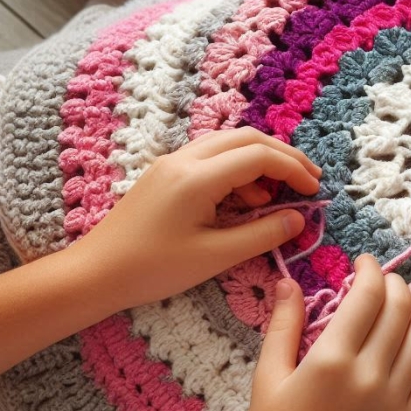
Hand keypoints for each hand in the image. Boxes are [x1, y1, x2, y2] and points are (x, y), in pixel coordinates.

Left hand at [80, 128, 321, 308]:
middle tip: (309, 179)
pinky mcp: (166, 173)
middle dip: (283, 156)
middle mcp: (185, 159)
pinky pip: (212, 157)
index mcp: (197, 177)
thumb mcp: (215, 257)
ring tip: (278, 196)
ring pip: (229, 143)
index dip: (293, 169)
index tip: (315, 189)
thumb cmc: (153, 269)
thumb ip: (262, 234)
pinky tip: (245, 201)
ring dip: (261, 160)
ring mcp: (173, 163)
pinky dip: (238, 170)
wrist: (95, 273)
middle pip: (247, 138)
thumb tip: (298, 219)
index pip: (259, 156)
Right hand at [241, 256, 410, 410]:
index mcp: (331, 360)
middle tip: (386, 277)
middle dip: (394, 285)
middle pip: (398, 311)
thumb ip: (282, 325)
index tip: (363, 262)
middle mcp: (370, 375)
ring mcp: (396, 400)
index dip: (369, 271)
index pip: (366, 297)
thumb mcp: (267, 378)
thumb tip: (288, 281)